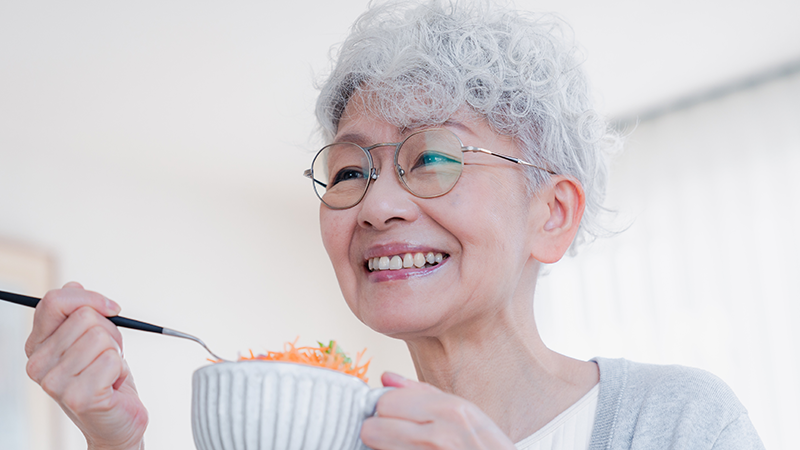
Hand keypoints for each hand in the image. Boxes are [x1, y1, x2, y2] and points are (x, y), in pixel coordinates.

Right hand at [25, 282, 147, 449]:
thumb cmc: (105, 377)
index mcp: (38, 345)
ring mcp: (54, 383)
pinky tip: (111, 385)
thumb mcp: (92, 338)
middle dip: (109, 332)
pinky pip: (111, 360)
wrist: (116, 421)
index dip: (89, 298)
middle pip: (85, 317)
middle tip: (107, 355)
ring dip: (115, 352)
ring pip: (100, 337)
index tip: (111, 308)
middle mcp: (38, 364)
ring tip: (108, 371)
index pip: (54, 301)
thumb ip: (80, 312)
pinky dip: (120, 369)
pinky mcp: (77, 397)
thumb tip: (73, 285)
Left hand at [360, 372, 516, 449]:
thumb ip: (419, 391)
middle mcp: (437, 437)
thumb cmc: (484, 444)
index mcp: (448, 411)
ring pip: (375, 447)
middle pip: (372, 429)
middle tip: (396, 432)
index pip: (385, 402)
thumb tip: (385, 377)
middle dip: (380, 429)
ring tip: (406, 444)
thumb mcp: (463, 410)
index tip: (395, 413)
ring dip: (385, 445)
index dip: (387, 407)